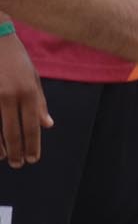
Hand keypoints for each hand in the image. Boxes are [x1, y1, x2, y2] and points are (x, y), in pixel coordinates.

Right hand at [0, 33, 48, 168]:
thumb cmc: (16, 58)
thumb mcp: (33, 77)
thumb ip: (40, 103)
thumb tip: (47, 125)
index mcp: (27, 92)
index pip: (32, 125)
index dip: (33, 144)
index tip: (33, 158)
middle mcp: (10, 95)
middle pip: (13, 131)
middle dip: (17, 151)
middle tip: (19, 165)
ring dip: (0, 146)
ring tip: (4, 158)